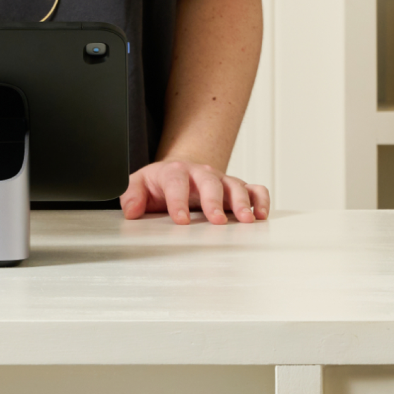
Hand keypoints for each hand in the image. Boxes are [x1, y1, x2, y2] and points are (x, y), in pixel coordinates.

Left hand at [121, 158, 268, 224]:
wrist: (178, 173)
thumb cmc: (159, 184)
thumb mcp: (139, 186)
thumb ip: (132, 196)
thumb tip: (131, 209)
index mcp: (175, 172)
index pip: (176, 182)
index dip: (178, 201)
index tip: (181, 220)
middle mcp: (200, 174)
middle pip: (209, 182)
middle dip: (214, 201)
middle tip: (217, 221)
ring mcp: (220, 180)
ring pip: (235, 185)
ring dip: (242, 202)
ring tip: (247, 220)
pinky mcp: (236, 188)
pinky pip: (254, 189)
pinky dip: (261, 200)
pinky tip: (261, 215)